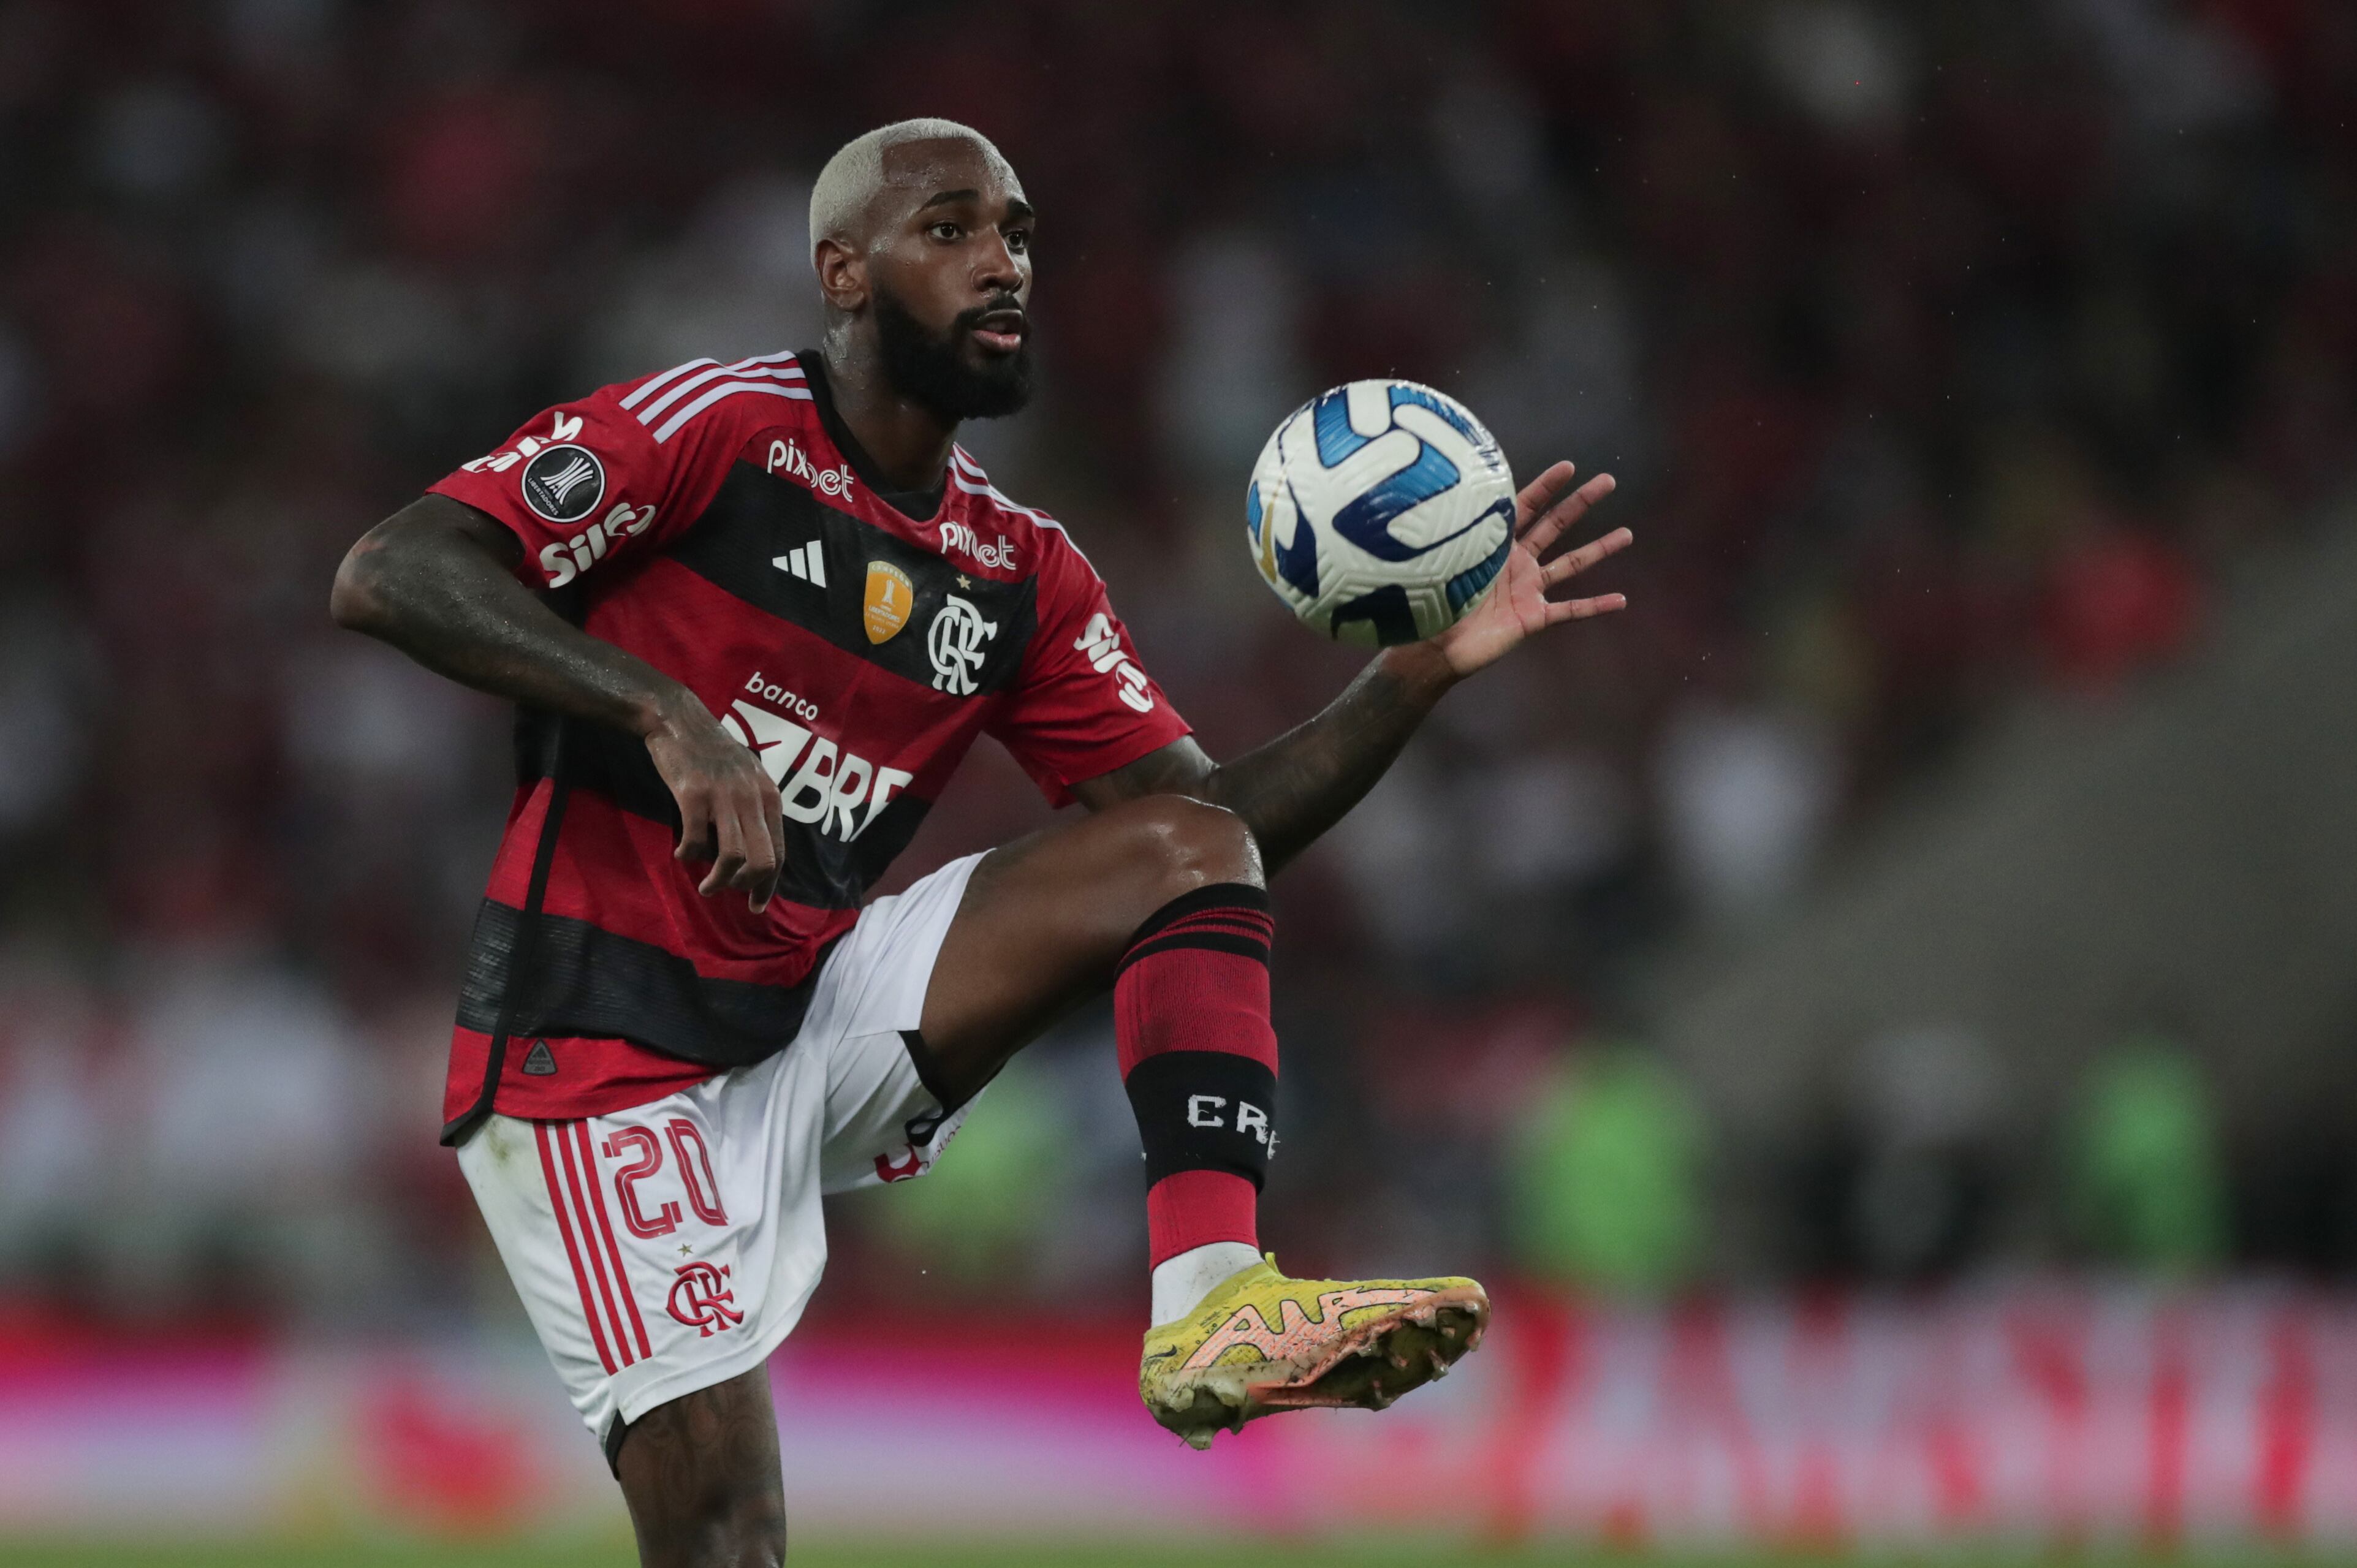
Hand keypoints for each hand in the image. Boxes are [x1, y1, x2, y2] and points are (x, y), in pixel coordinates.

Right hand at [643, 693, 786, 912]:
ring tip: (706, 886)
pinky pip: (696, 840)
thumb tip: (755, 852)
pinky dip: (689, 854)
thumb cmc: (712, 752)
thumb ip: (755, 808)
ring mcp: (724, 796)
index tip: (756, 904)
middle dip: (747, 886)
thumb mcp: (747, 777)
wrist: (679, 719)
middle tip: (727, 892)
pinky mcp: (694, 794)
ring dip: (719, 880)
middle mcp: (753, 797)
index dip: (769, 884)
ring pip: (733, 857)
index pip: (779, 852)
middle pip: (763, 860)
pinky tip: (682, 853)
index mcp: (770, 796)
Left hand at [1428, 461, 1629, 679]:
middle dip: (1581, 503)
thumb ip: (1462, 540)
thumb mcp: (1449, 564)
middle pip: (1555, 526)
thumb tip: (1459, 503)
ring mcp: (1528, 589)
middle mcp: (1517, 562)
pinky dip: (1595, 606)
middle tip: (1608, 481)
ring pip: (1571, 564)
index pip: (1524, 507)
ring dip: (1599, 549)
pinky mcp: (1533, 617)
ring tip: (1627, 534)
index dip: (1546, 487)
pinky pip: (1570, 610)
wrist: (1434, 649)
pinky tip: (1620, 600)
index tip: (1569, 467)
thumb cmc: (1433, 604)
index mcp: (1494, 544)